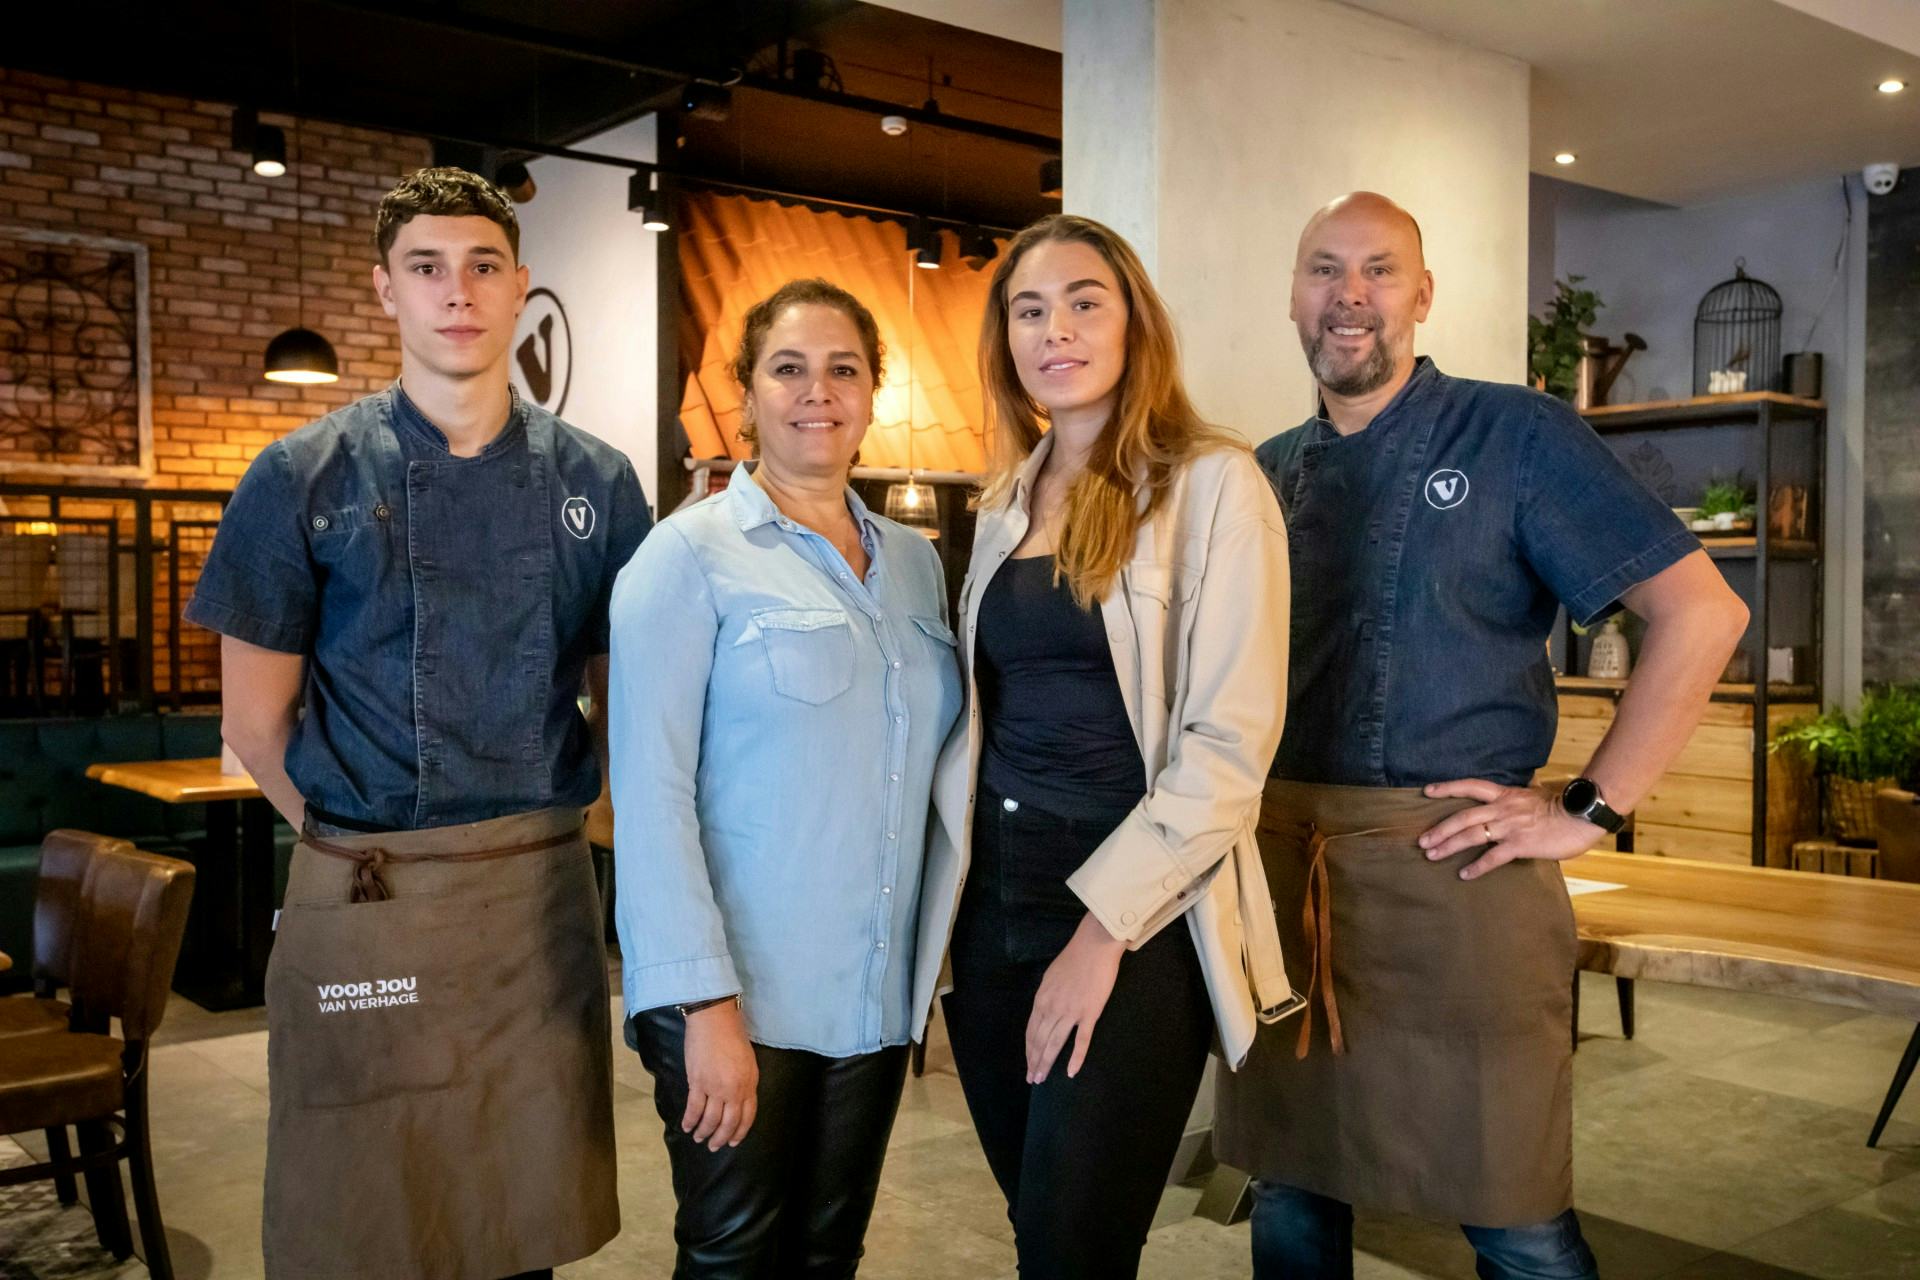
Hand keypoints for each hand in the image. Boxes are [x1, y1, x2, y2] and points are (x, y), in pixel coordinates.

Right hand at [681, 999, 756, 1150]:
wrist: (714, 1020)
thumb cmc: (733, 1035)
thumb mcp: (748, 1061)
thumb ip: (745, 1082)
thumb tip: (737, 1099)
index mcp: (749, 1084)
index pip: (747, 1116)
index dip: (739, 1132)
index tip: (733, 1142)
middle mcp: (734, 1090)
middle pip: (728, 1122)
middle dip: (721, 1138)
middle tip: (714, 1147)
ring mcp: (716, 1088)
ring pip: (710, 1120)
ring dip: (704, 1132)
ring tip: (698, 1138)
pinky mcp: (697, 1082)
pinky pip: (694, 1108)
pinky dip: (689, 1120)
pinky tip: (686, 1126)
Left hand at [1026, 912, 1125, 1082]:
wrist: (1094, 946)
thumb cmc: (1074, 958)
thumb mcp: (1050, 977)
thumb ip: (1046, 997)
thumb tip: (1043, 1012)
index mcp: (1042, 999)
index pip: (1031, 1031)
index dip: (1029, 1050)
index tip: (1028, 1064)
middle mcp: (1052, 1008)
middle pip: (1040, 1041)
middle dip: (1034, 1062)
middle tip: (1033, 1079)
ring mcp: (1071, 1012)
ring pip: (1055, 1044)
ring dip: (1046, 1063)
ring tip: (1042, 1079)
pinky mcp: (1089, 1013)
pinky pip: (1081, 1041)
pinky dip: (1075, 1058)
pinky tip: (1070, 1072)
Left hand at [1418, 778, 1609, 881]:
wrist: (1582, 814)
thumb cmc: (1563, 807)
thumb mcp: (1534, 796)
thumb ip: (1518, 799)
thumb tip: (1513, 800)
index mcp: (1505, 794)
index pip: (1470, 786)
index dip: (1447, 787)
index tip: (1427, 791)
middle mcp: (1502, 808)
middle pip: (1462, 816)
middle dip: (1440, 829)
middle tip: (1422, 841)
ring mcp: (1510, 826)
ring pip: (1471, 835)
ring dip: (1448, 846)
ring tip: (1432, 855)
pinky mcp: (1520, 844)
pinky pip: (1493, 857)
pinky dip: (1476, 866)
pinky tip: (1464, 874)